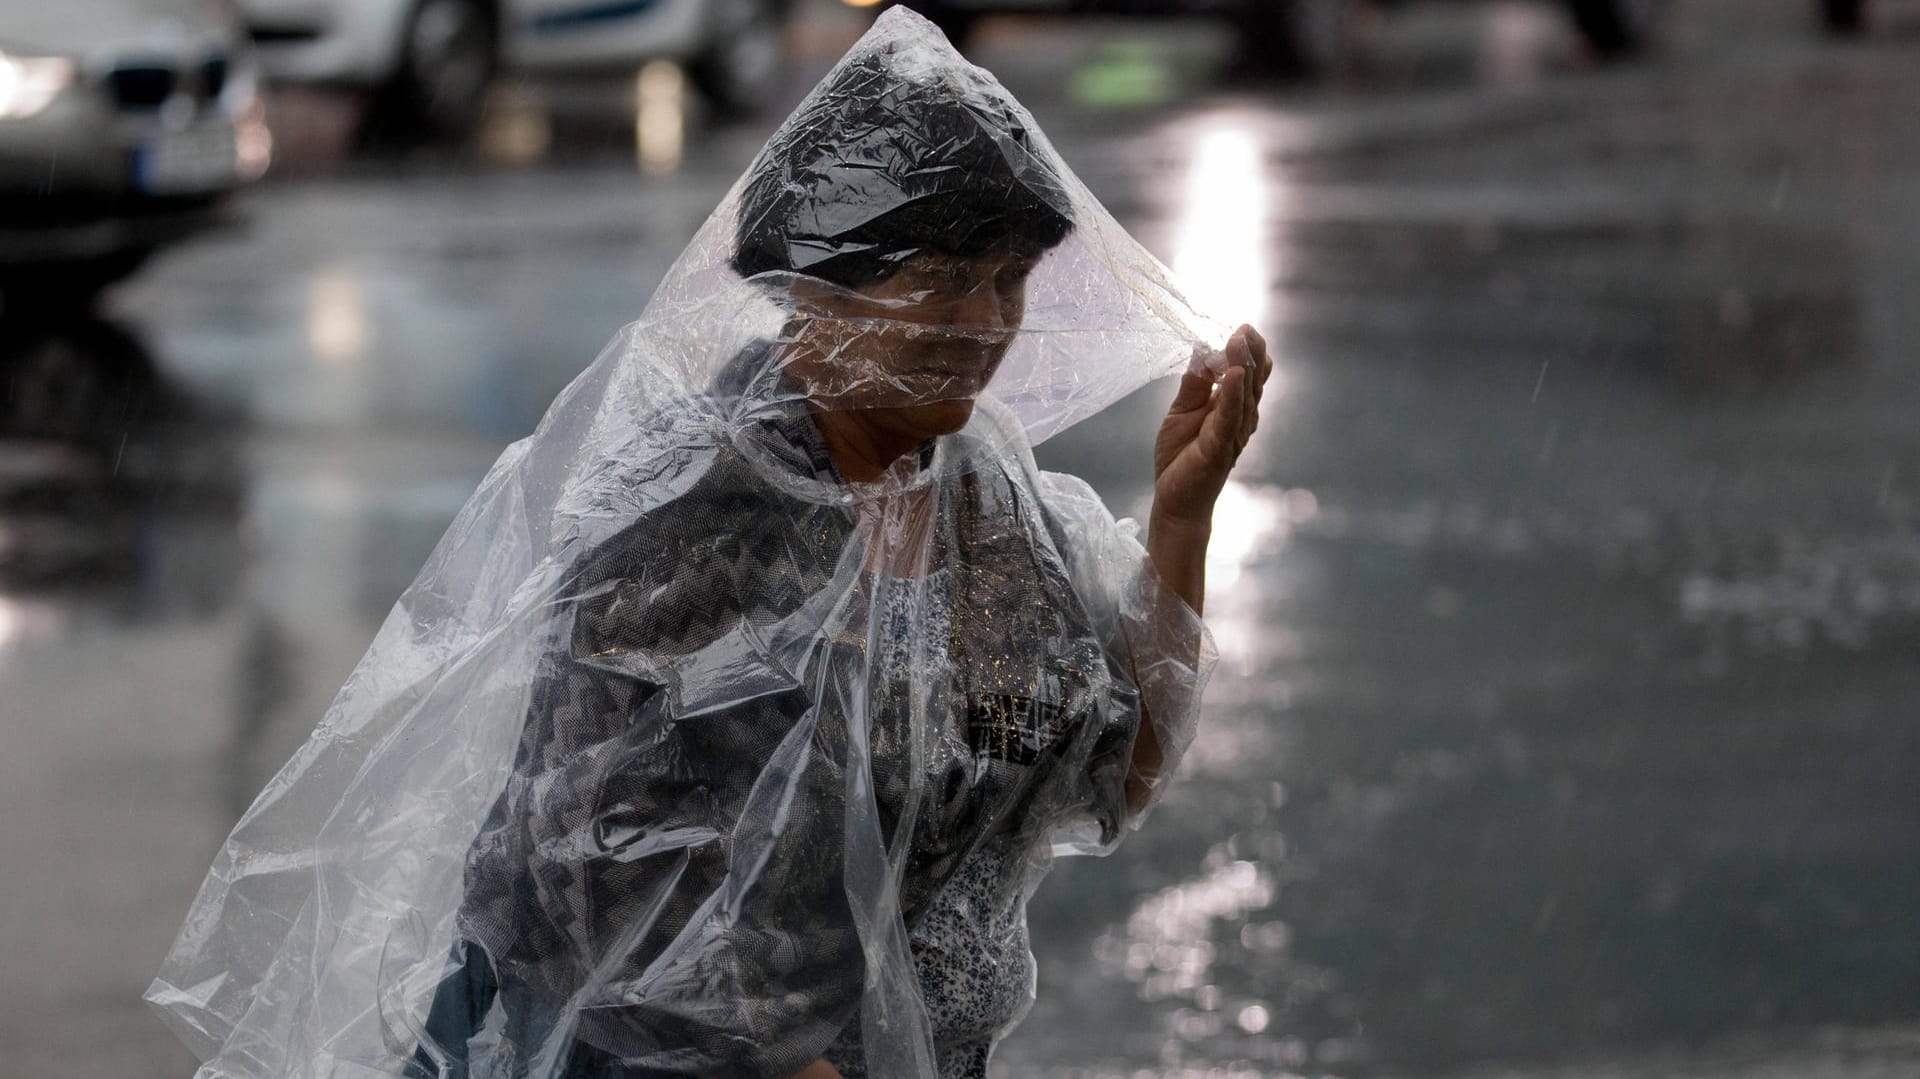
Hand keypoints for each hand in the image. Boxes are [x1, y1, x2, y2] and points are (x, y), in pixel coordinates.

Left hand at [1152, 325, 1271, 525]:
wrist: (1175, 501)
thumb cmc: (1181, 458)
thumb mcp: (1182, 411)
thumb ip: (1194, 384)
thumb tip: (1201, 350)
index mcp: (1232, 408)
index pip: (1247, 374)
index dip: (1247, 351)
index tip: (1243, 328)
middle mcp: (1240, 420)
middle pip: (1252, 381)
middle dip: (1250, 353)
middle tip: (1245, 328)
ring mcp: (1233, 435)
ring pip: (1244, 396)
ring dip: (1242, 366)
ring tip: (1239, 341)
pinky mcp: (1220, 449)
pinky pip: (1229, 419)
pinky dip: (1231, 396)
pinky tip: (1233, 376)